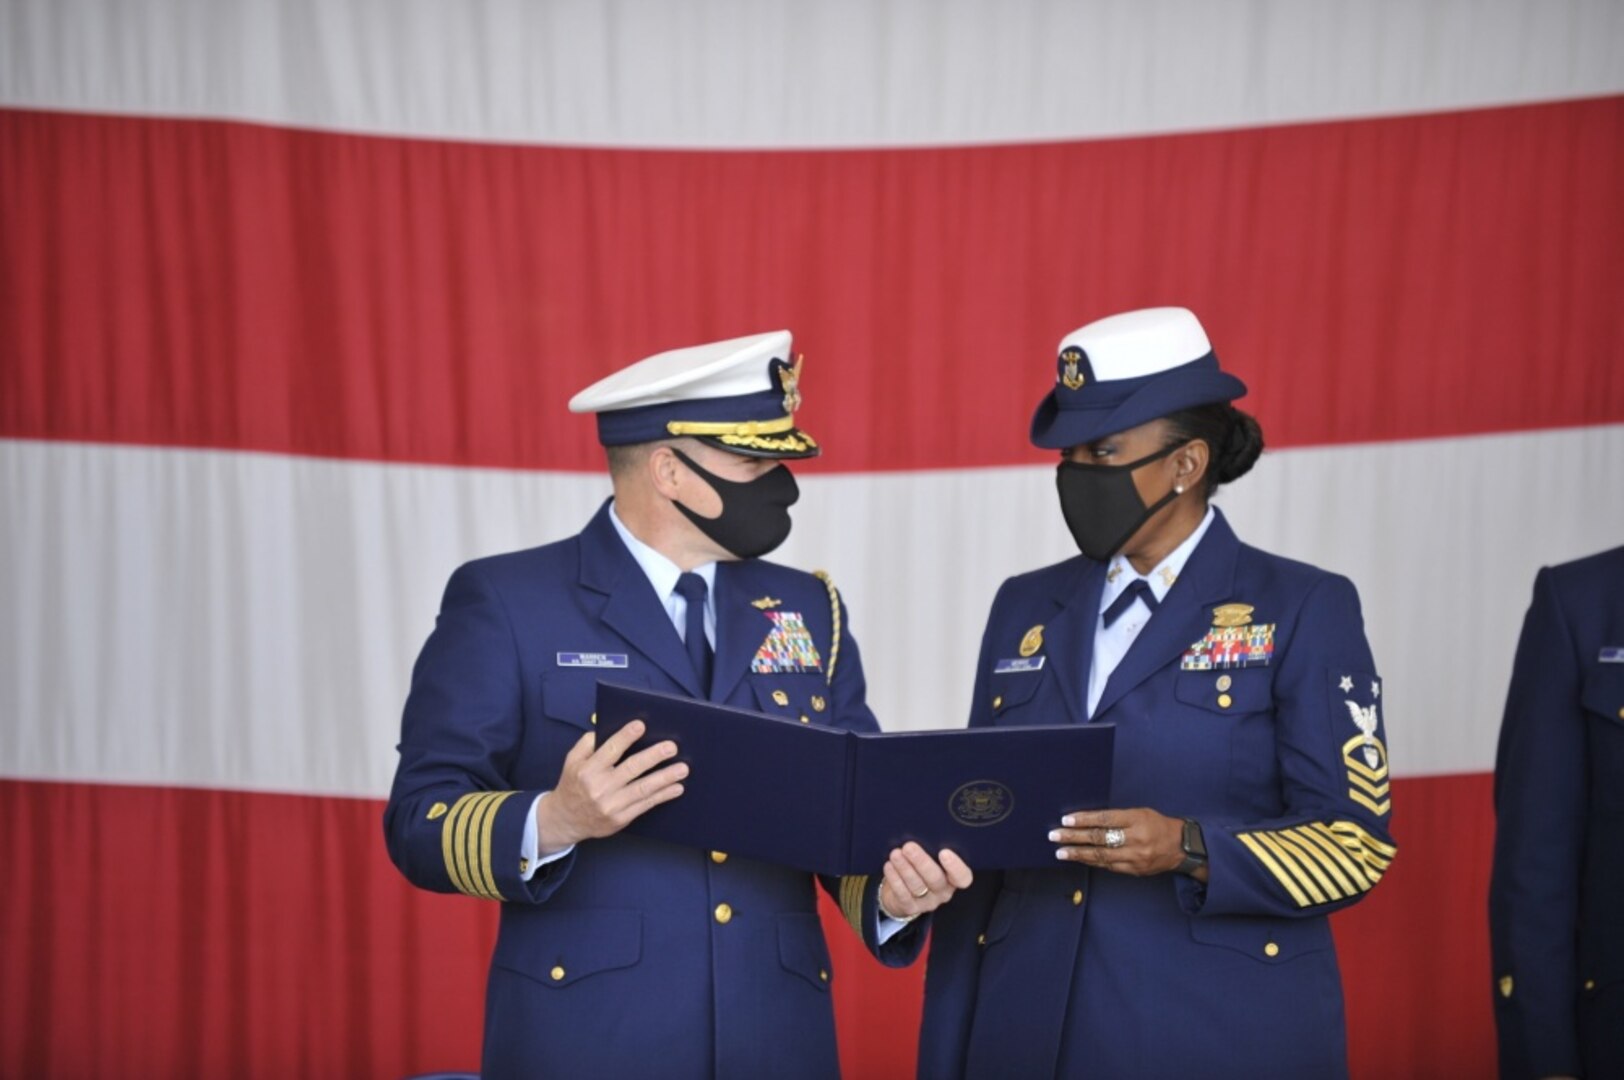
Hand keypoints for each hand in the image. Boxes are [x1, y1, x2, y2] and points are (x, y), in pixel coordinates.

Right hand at [535, 721, 686, 853]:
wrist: (566, 820)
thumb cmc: (573, 784)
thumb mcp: (572, 761)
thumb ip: (588, 743)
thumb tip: (608, 728)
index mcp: (587, 770)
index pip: (609, 750)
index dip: (625, 737)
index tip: (641, 725)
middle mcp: (599, 788)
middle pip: (631, 769)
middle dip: (653, 757)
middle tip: (672, 747)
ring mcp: (611, 805)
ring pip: (642, 789)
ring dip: (665, 778)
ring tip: (683, 768)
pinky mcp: (620, 819)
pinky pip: (645, 805)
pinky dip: (663, 796)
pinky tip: (676, 788)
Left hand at [876, 842, 973, 919]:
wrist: (903, 892)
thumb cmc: (921, 867)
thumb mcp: (931, 858)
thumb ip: (932, 848)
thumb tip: (924, 828)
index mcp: (953, 878)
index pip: (963, 877)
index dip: (956, 866)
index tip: (944, 852)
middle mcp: (943, 892)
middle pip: (935, 879)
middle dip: (921, 862)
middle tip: (908, 847)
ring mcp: (927, 902)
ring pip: (917, 886)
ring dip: (905, 868)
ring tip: (895, 854)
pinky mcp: (911, 907)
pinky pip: (902, 894)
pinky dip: (895, 879)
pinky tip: (889, 866)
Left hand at [1049, 807, 1195, 878]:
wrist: (1182, 847)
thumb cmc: (1157, 824)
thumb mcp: (1140, 813)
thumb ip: (1117, 817)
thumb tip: (1087, 820)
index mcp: (1137, 819)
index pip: (1105, 819)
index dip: (1084, 819)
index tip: (1065, 820)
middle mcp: (1136, 839)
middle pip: (1100, 838)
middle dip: (1074, 837)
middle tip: (1055, 836)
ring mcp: (1135, 857)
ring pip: (1101, 856)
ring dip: (1078, 854)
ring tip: (1060, 852)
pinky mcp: (1134, 870)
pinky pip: (1109, 866)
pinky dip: (1092, 862)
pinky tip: (1078, 859)